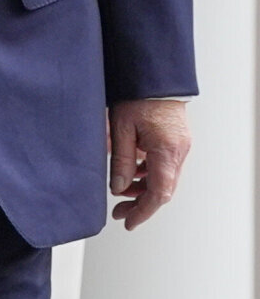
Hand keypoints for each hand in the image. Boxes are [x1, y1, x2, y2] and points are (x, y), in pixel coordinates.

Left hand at [108, 99, 189, 229]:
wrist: (154, 76)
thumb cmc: (137, 96)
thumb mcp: (121, 128)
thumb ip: (121, 161)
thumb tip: (119, 188)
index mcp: (167, 151)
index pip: (159, 193)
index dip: (143, 212)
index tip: (128, 222)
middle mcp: (179, 151)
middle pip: (163, 188)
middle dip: (140, 203)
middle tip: (118, 211)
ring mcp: (179, 146)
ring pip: (164, 178)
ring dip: (143, 188)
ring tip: (119, 191)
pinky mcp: (175, 141)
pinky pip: (163, 165)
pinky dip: (148, 173)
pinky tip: (131, 172)